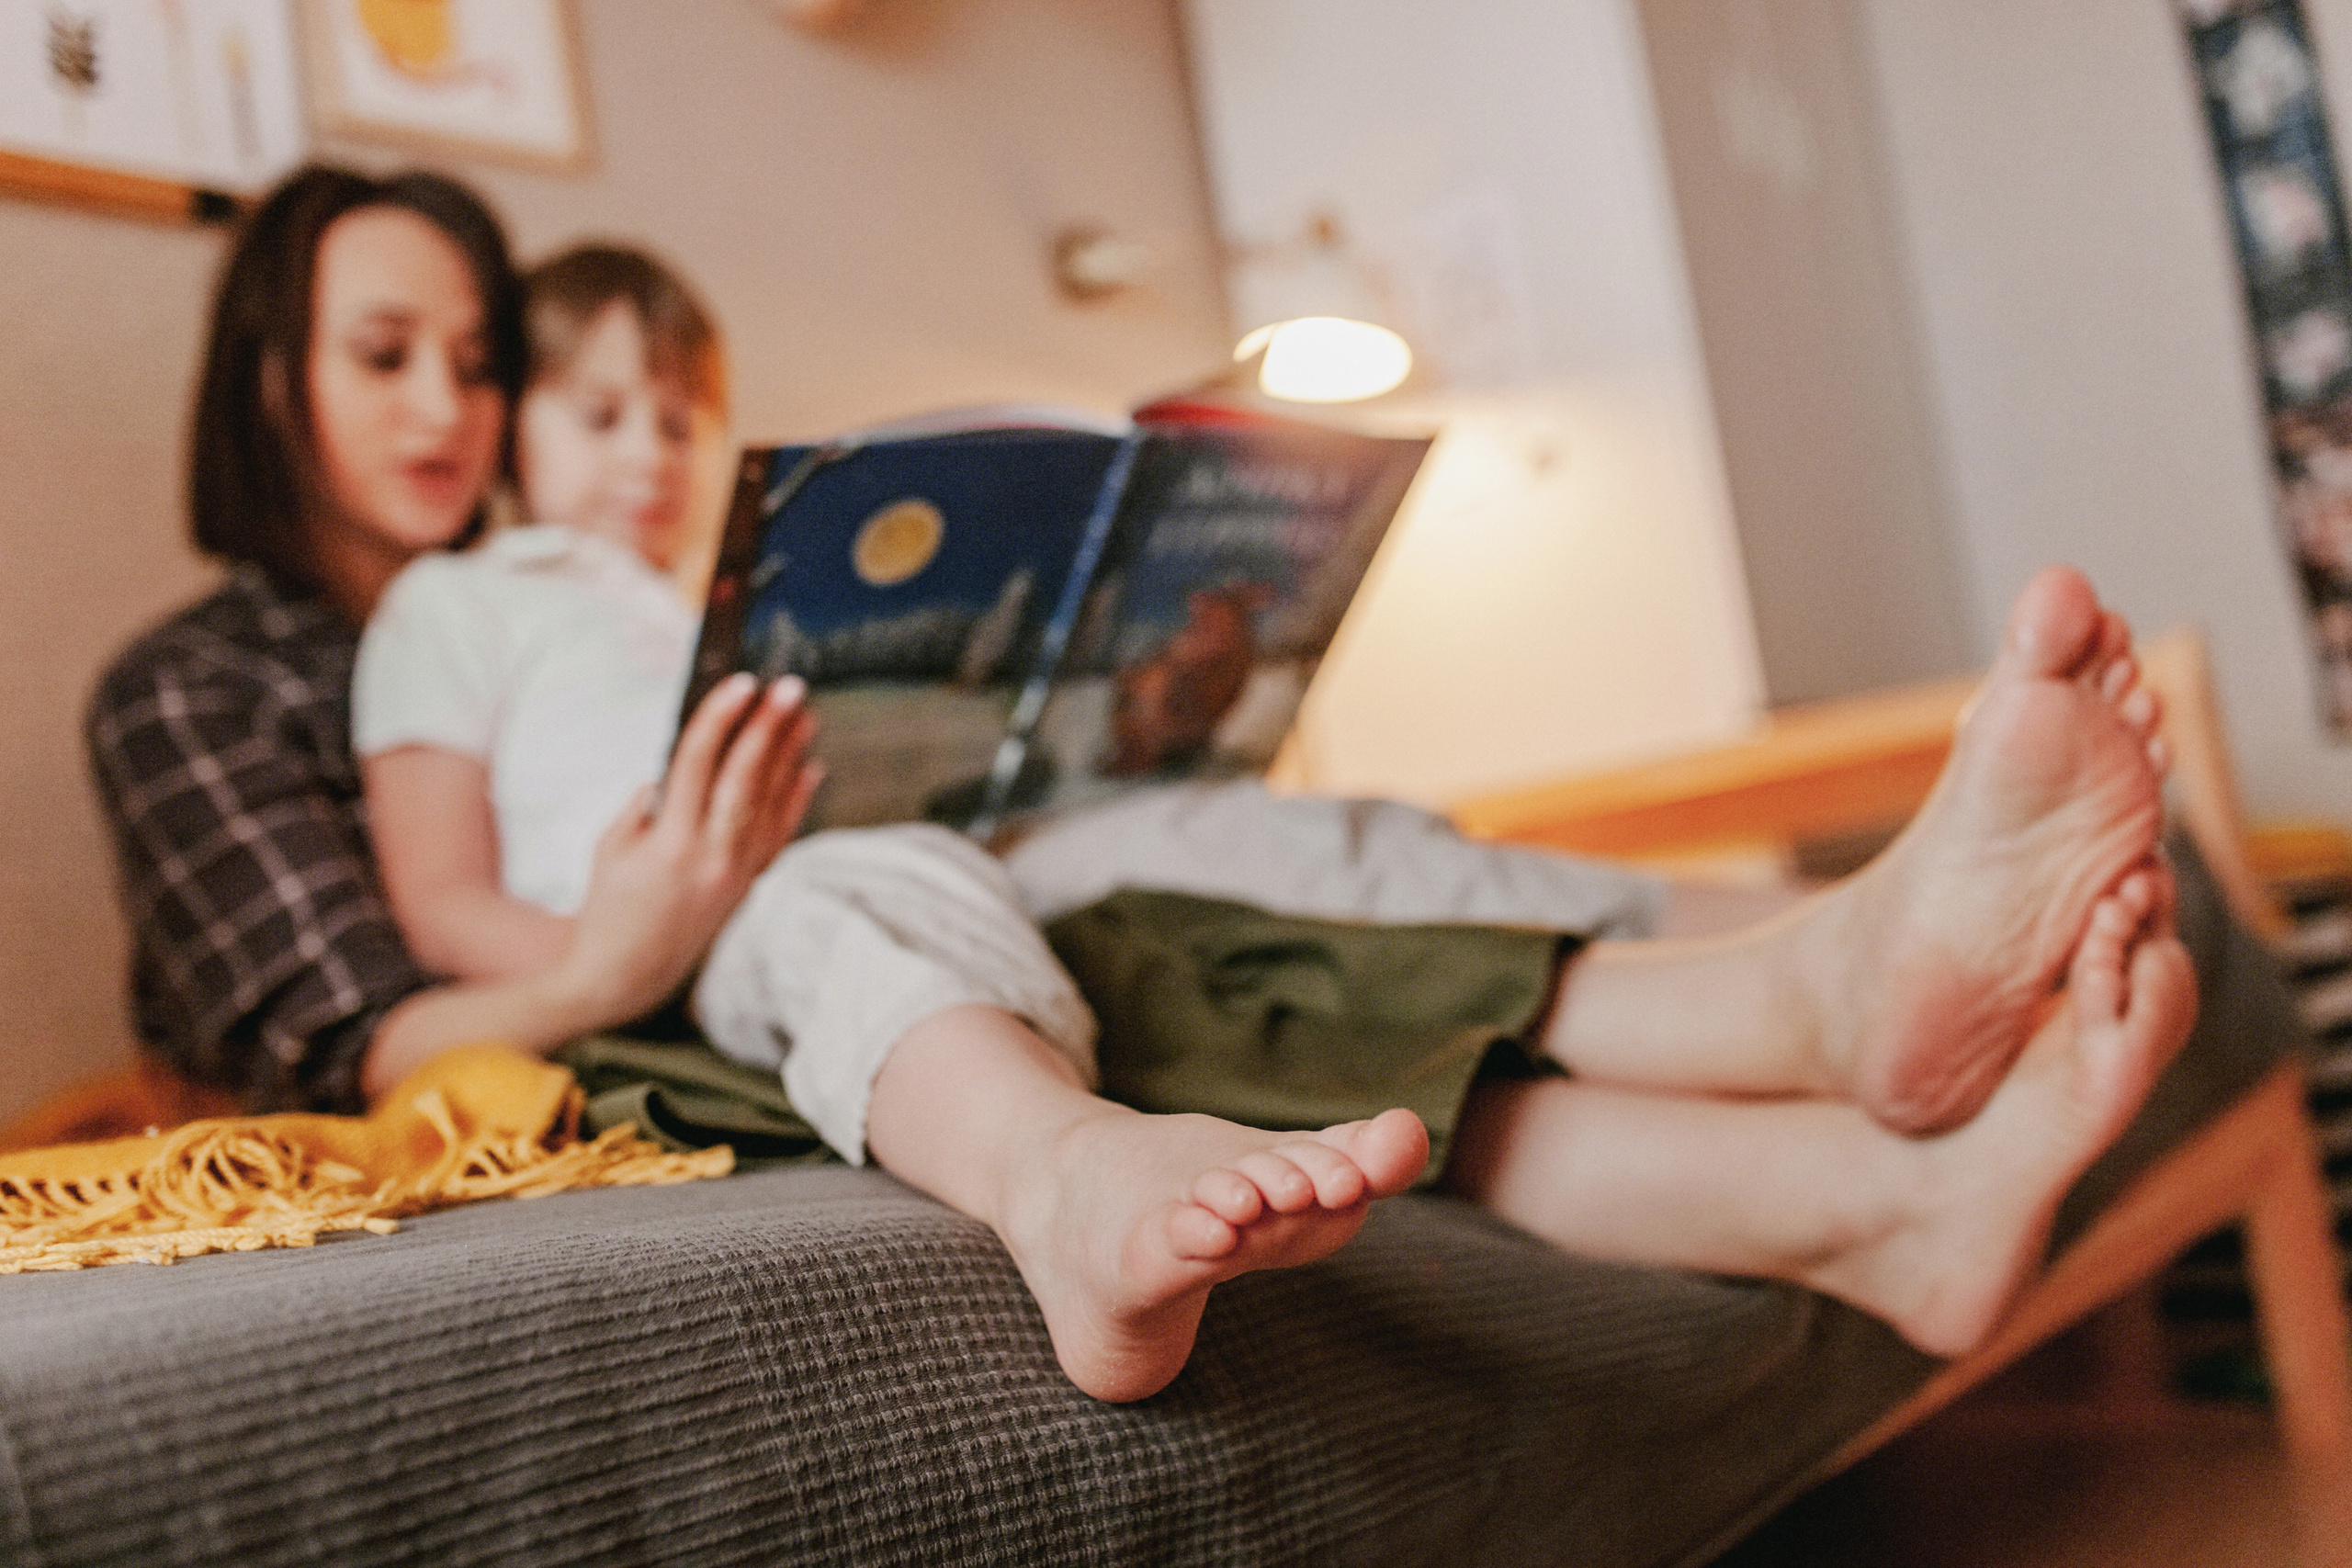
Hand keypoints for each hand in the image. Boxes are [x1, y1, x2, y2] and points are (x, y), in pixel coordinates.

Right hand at [555, 673, 820, 1020]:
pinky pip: (778, 835)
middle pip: (746, 779)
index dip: (721, 719)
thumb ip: (642, 804)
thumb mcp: (610, 848)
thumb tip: (675, 768)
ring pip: (769, 803)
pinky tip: (811, 768)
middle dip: (769, 729)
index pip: (698, 763)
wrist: (625, 973)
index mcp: (668, 843)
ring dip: (789, 756)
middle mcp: (709, 858)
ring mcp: (735, 874)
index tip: (740, 683)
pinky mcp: (747, 886)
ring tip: (806, 715)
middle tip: (789, 688)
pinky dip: (796, 800)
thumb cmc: (608, 905)